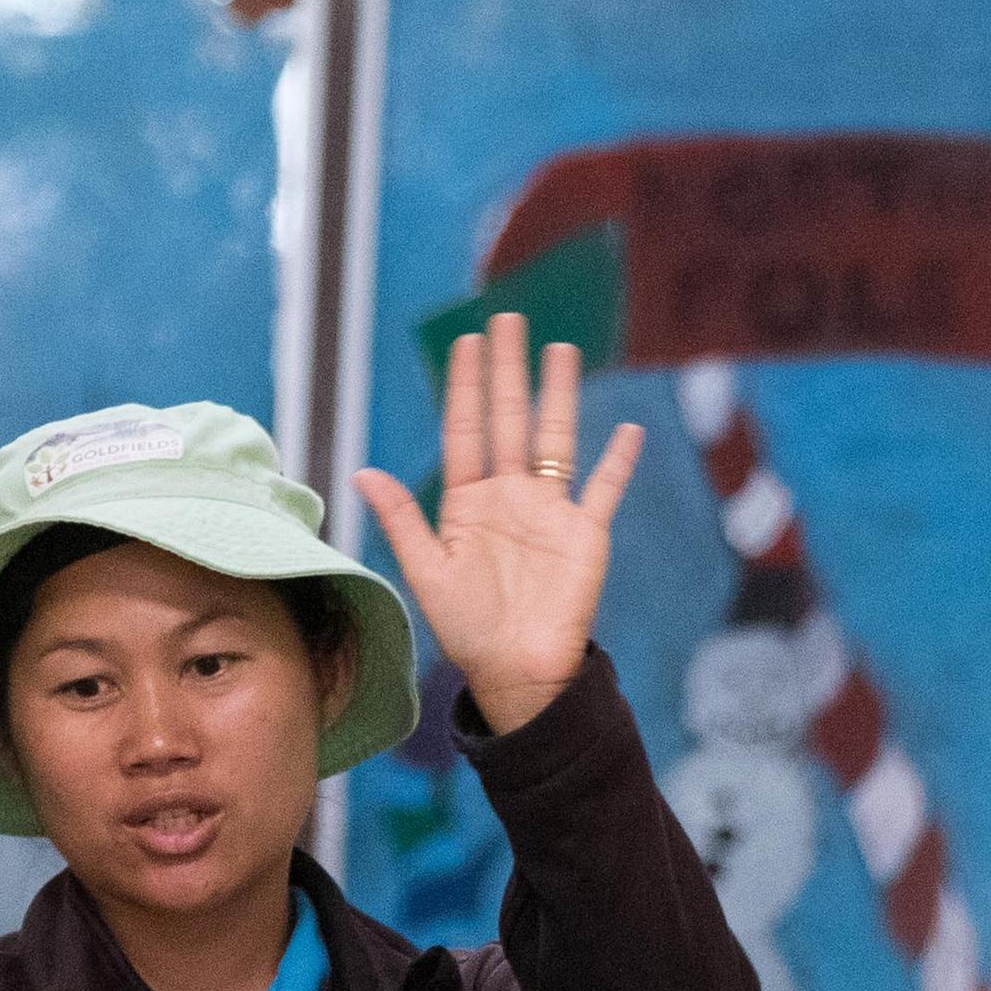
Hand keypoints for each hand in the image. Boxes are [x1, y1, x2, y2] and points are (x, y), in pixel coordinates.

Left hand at [350, 311, 642, 736]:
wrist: (516, 672)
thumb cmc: (467, 631)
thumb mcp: (426, 573)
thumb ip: (401, 519)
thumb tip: (361, 472)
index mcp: (468, 502)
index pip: (466, 430)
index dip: (466, 386)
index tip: (465, 342)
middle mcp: (510, 497)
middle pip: (509, 419)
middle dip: (507, 370)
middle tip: (506, 319)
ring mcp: (550, 511)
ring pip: (556, 439)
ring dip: (559, 395)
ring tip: (560, 349)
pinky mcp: (585, 534)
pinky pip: (605, 489)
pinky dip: (618, 462)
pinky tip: (629, 429)